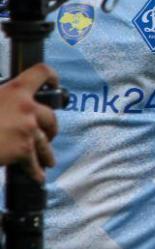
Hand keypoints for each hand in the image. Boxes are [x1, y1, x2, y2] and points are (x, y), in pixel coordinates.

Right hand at [0, 64, 58, 181]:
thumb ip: (1, 98)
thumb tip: (5, 100)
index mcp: (15, 90)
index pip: (42, 72)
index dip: (51, 76)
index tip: (54, 83)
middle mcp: (26, 107)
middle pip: (51, 116)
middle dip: (50, 128)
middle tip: (48, 135)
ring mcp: (27, 128)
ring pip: (45, 142)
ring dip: (46, 152)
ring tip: (47, 160)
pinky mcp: (23, 149)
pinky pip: (35, 162)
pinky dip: (36, 171)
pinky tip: (37, 176)